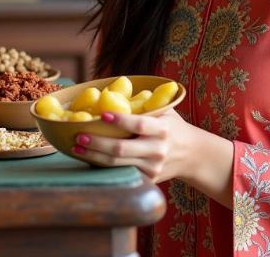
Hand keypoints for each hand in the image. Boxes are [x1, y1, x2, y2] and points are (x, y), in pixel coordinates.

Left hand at [73, 109, 234, 207]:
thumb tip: (111, 90)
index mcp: (162, 129)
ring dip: (93, 156)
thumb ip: (144, 104)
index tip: (102, 113)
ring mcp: (152, 168)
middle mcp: (157, 150)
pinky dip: (102, 166)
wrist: (192, 155)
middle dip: (97, 143)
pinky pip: (121, 173)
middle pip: (122, 149)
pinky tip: (88, 157)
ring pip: (118, 164)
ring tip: (76, 146)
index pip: (138, 124)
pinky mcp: (147, 180)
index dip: (120, 120)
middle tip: (78, 135)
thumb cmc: (172, 126)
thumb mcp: (165, 111)